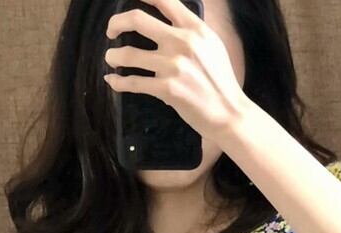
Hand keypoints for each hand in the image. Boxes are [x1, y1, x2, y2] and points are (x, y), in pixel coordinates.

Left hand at [103, 0, 248, 142]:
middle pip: (136, 19)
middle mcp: (181, 42)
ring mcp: (173, 66)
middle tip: (111, 32)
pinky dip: (118, 82)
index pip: (163, 0)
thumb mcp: (212, 46)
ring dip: (113, 56)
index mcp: (194, 28)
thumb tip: (168, 20)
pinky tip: (112, 81)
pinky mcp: (166, 89)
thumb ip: (191, 31)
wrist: (229, 113)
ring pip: (128, 54)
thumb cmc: (221, 81)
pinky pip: (133, 82)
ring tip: (111, 58)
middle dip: (116, 23)